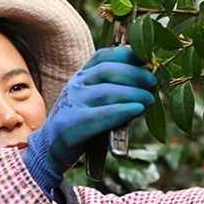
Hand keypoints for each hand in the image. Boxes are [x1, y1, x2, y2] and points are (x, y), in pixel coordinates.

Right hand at [21, 47, 156, 186]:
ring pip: (107, 92)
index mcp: (81, 77)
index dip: (126, 54)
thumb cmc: (80, 123)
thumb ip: (112, 88)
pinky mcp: (71, 126)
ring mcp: (72, 105)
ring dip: (134, 93)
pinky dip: (122, 112)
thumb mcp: (92, 100)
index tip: (147, 57)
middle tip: (153, 82)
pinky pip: (101, 116)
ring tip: (149, 99)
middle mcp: (75, 86)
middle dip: (135, 75)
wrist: (50, 149)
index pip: (103, 56)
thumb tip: (146, 79)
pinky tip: (137, 110)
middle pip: (108, 71)